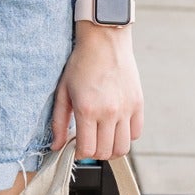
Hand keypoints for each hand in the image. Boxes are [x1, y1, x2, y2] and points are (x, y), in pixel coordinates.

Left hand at [50, 27, 143, 160]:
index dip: (80, 153)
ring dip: (112, 148)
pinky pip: (136, 133)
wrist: (104, 40)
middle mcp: (109, 112)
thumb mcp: (63, 92)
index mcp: (87, 109)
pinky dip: (126, 136)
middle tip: (89, 141)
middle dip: (95, 152)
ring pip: (123, 147)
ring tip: (103, 138)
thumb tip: (56, 147)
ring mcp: (126, 108)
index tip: (77, 146)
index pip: (88, 150)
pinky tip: (115, 127)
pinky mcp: (138, 103)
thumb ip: (58, 122)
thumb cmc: (81, 63)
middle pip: (106, 152)